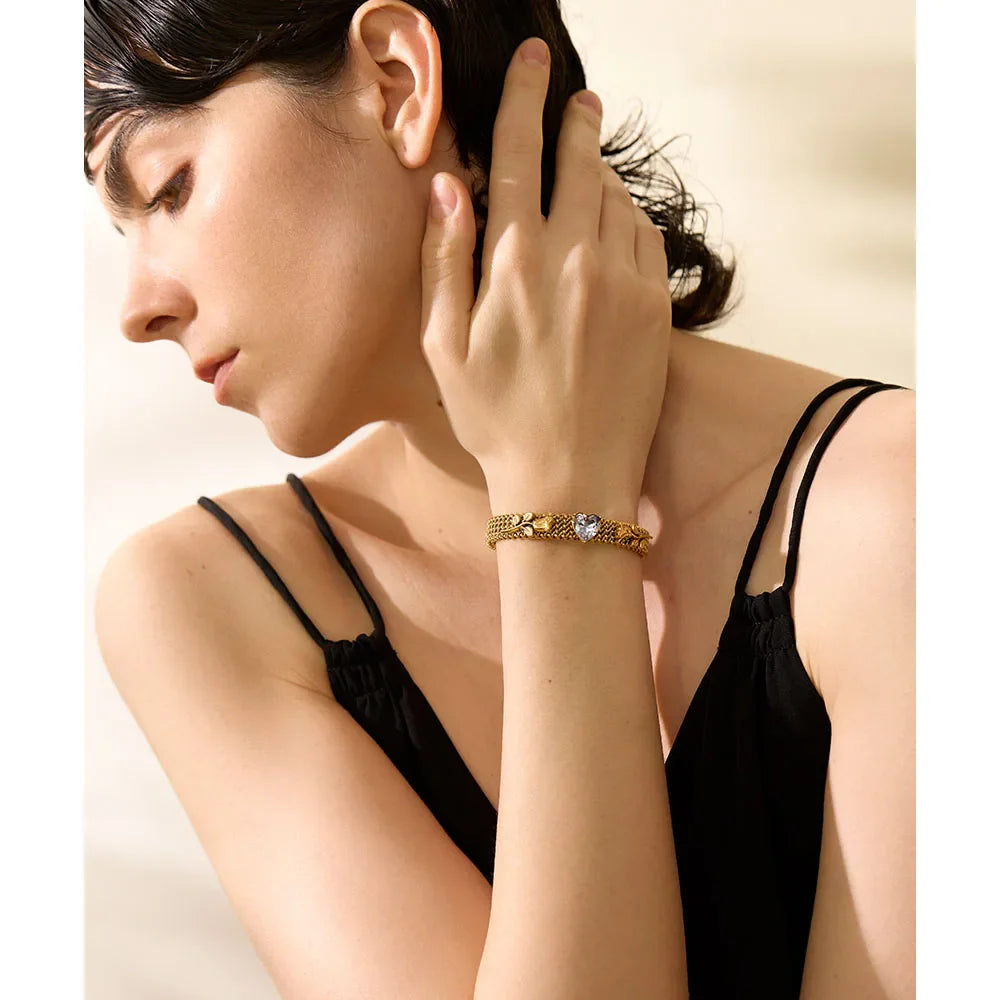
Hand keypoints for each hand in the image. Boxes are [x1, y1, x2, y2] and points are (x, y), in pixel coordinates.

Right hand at [418, 37, 671, 507]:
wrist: (570, 482)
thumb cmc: (495, 421)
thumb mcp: (442, 348)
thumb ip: (443, 259)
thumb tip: (448, 186)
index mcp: (515, 263)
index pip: (522, 155)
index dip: (523, 99)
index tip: (531, 64)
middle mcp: (575, 260)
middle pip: (581, 162)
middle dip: (577, 121)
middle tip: (578, 97)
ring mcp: (624, 282)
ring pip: (617, 199)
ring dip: (600, 176)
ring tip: (587, 172)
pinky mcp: (656, 309)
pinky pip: (646, 239)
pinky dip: (628, 220)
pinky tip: (613, 227)